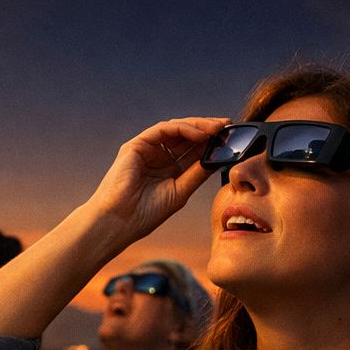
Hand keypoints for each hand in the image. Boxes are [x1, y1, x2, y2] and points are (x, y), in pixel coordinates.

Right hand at [84, 116, 228, 242]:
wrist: (118, 223)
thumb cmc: (144, 214)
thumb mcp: (180, 192)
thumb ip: (197, 174)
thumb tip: (219, 158)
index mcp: (167, 169)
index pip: (192, 150)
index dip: (211, 143)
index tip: (231, 138)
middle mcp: (157, 156)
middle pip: (186, 136)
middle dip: (208, 130)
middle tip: (227, 126)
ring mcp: (146, 149)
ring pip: (176, 129)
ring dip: (198, 126)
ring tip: (217, 129)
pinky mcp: (136, 145)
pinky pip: (163, 130)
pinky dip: (182, 129)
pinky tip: (199, 134)